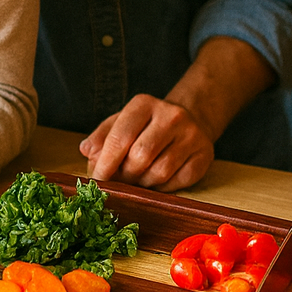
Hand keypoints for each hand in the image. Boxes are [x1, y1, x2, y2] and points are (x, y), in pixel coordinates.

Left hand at [79, 95, 213, 190]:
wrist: (189, 118)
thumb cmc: (147, 125)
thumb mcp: (120, 122)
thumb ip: (102, 137)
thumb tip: (88, 152)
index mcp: (144, 104)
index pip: (120, 138)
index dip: (105, 164)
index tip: (97, 181)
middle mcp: (171, 115)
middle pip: (139, 158)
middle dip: (125, 175)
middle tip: (120, 180)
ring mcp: (191, 135)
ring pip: (159, 173)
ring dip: (143, 183)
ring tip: (139, 178)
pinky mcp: (204, 154)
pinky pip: (178, 182)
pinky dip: (163, 188)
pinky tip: (157, 179)